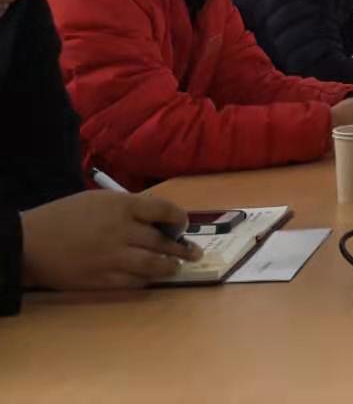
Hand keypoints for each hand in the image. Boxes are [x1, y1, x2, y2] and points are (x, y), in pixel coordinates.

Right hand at [20, 191, 200, 291]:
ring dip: (170, 267)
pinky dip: (147, 280)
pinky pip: (134, 282)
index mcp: (123, 206)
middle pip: (163, 241)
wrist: (29, 243)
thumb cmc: (64, 216)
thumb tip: (157, 220)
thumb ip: (129, 208)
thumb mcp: (100, 200)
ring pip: (154, 265)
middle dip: (183, 248)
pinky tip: (151, 278)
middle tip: (193, 252)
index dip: (180, 219)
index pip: (165, 210)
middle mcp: (123, 231)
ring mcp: (113, 258)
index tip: (182, 225)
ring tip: (177, 267)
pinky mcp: (102, 280)